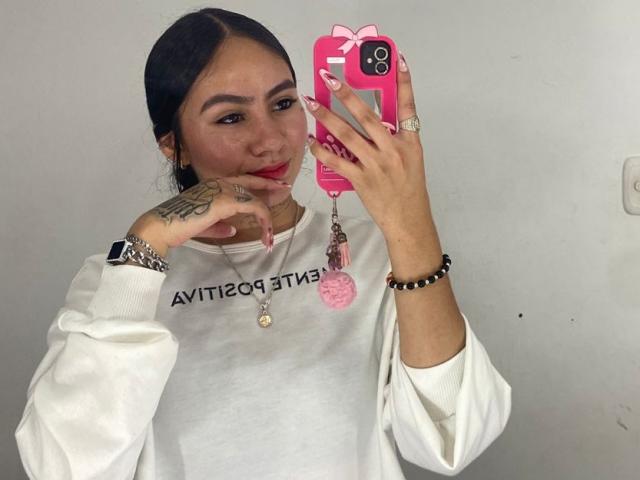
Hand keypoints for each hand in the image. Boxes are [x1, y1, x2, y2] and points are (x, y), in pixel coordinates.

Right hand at [129, 176, 290, 254]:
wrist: (162, 228)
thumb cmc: (178, 226)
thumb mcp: (204, 225)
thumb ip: (219, 225)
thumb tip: (233, 228)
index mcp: (212, 185)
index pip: (241, 179)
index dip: (259, 181)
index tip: (274, 184)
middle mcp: (218, 183)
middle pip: (251, 182)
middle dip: (270, 185)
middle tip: (285, 188)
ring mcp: (222, 190)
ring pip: (254, 199)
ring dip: (265, 219)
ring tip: (269, 237)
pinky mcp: (225, 201)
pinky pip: (253, 207)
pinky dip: (263, 221)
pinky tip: (265, 235)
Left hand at [304, 54, 431, 237]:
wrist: (409, 221)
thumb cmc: (408, 192)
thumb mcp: (410, 161)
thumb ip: (394, 140)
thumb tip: (372, 124)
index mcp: (410, 143)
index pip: (407, 107)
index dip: (404, 83)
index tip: (396, 61)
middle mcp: (394, 150)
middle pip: (367, 116)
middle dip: (346, 95)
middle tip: (330, 78)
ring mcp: (377, 165)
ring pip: (347, 135)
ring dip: (326, 117)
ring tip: (311, 103)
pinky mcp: (362, 180)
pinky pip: (338, 161)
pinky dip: (323, 150)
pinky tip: (313, 141)